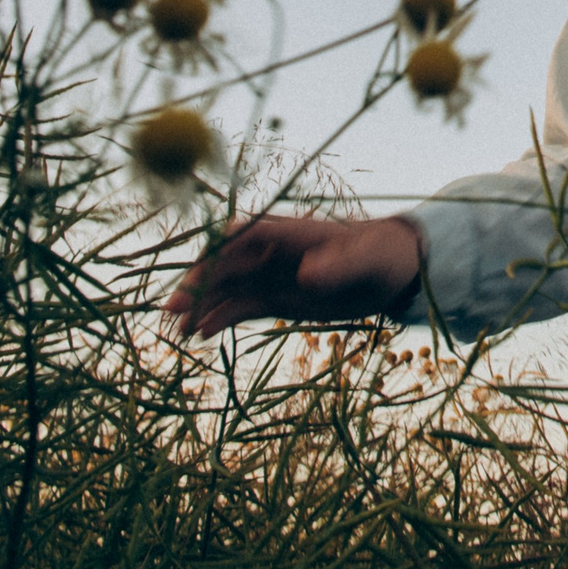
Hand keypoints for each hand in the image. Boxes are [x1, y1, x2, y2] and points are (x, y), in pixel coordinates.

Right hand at [164, 213, 422, 339]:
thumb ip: (338, 266)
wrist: (394, 271)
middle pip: (223, 265)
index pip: (240, 237)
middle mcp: (271, 253)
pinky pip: (241, 306)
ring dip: (202, 306)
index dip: (214, 254)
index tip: (194, 276)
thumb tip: (307, 273)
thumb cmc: (381, 254)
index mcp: (288, 233)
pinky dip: (220, 318)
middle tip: (172, 314)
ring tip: (181, 333)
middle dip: (197, 285)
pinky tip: (203, 334)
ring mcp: (271, 276)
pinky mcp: (277, 299)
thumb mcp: (365, 260)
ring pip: (226, 289)